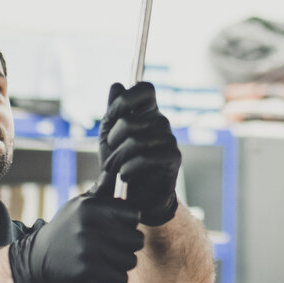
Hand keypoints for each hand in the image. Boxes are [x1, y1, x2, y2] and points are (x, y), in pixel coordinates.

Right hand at [7, 192, 142, 282]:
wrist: (37, 260)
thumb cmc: (66, 229)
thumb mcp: (78, 206)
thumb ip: (100, 191)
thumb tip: (114, 169)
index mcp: (91, 206)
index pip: (134, 214)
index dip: (129, 223)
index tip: (117, 227)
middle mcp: (89, 225)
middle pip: (137, 240)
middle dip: (128, 246)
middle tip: (111, 247)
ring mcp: (88, 248)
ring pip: (131, 261)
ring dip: (121, 264)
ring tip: (104, 260)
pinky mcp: (86, 270)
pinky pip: (121, 278)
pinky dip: (114, 279)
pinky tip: (102, 273)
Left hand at [98, 82, 180, 226]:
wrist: (135, 197)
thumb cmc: (122, 163)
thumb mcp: (111, 137)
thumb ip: (114, 111)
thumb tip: (116, 85)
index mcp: (146, 112)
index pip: (145, 88)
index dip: (125, 99)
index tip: (112, 116)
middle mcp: (160, 122)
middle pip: (131, 120)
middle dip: (113, 139)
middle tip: (110, 155)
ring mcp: (169, 139)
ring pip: (136, 140)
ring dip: (118, 158)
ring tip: (115, 169)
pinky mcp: (174, 157)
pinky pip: (147, 157)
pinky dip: (130, 168)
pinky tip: (125, 175)